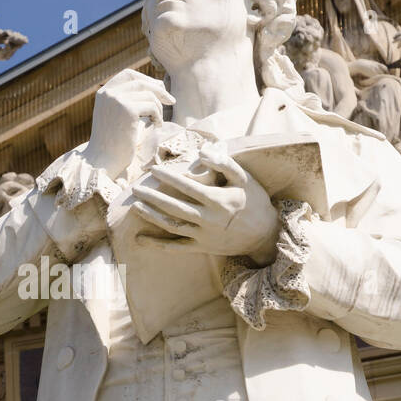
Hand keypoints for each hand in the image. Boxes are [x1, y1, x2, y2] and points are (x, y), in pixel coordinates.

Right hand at [83, 68, 173, 180]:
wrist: (102, 161)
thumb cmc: (113, 143)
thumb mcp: (116, 116)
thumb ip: (128, 100)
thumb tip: (156, 86)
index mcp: (103, 93)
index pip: (128, 74)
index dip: (146, 79)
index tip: (160, 88)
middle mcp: (108, 93)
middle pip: (140, 81)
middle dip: (159, 90)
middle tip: (171, 101)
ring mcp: (117, 100)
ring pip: (149, 95)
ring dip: (158, 108)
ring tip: (157, 122)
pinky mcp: (127, 109)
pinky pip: (152, 106)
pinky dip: (158, 117)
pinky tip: (155, 127)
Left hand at [131, 141, 278, 263]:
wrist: (265, 234)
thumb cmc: (254, 201)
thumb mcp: (244, 178)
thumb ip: (224, 163)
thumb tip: (201, 152)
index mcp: (219, 200)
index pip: (188, 187)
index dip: (169, 179)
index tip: (153, 170)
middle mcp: (209, 219)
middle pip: (175, 207)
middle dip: (153, 197)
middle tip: (135, 188)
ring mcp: (204, 236)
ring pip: (173, 226)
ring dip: (152, 217)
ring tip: (135, 206)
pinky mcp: (202, 248)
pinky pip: (176, 248)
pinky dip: (158, 245)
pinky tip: (140, 239)